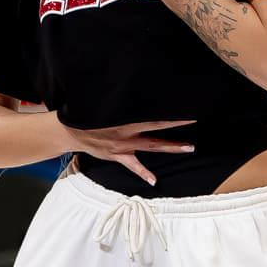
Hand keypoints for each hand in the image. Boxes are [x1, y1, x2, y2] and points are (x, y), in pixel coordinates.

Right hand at [54, 115, 194, 185]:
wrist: (70, 132)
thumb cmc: (89, 116)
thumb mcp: (104, 106)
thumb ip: (119, 101)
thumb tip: (129, 84)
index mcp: (125, 119)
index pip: (152, 115)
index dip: (168, 113)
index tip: (185, 108)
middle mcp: (127, 133)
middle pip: (157, 131)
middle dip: (177, 128)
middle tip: (195, 123)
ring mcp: (124, 146)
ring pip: (152, 147)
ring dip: (171, 147)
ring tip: (189, 148)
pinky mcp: (118, 156)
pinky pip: (133, 166)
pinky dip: (144, 173)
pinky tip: (154, 181)